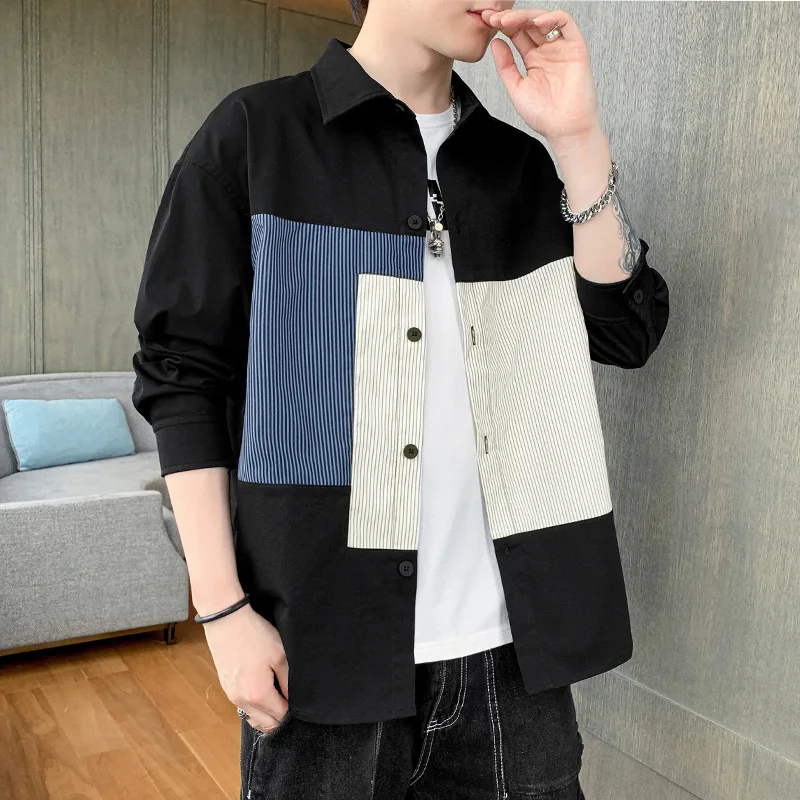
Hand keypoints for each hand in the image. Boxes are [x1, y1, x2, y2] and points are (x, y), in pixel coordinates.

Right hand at [202, 602, 288, 733]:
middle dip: (280, 717)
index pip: (280, 717)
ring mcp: (231, 696)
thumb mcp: (280, 656)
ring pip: (254, 718)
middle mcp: (242, 701)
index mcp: (258, 695)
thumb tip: (293, 699)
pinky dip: (255, 706)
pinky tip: (263, 689)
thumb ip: (288, 682)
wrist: (226, 621)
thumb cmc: (255, 635)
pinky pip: (244, 707)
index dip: (292, 711)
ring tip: (277, 695)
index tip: (299, 701)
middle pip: (266, 724)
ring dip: (267, 714)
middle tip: (289, 699)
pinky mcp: (226, 688)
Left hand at [481, 7, 600, 145]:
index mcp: (534, 60)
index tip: (486, 23)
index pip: (517, 34)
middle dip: (510, 18)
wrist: (564, 128)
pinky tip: (535, 23)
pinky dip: (551, 18)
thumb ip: (506, 65)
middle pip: (528, 24)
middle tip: (493, 18)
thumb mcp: (516, 88)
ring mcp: (562, 48)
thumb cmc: (544, 115)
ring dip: (525, 16)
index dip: (502, 26)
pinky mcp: (576, 48)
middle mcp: (548, 51)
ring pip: (544, 20)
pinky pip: (566, 23)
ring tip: (508, 21)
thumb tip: (495, 43)